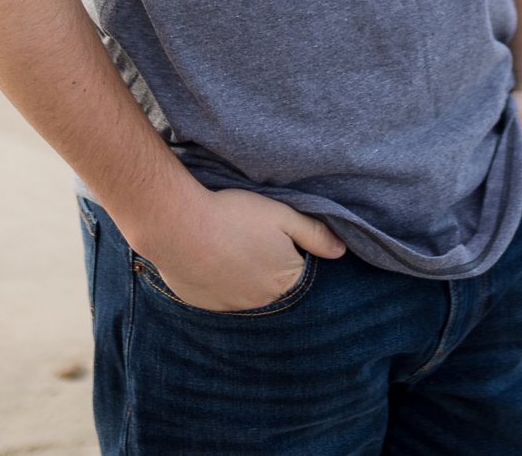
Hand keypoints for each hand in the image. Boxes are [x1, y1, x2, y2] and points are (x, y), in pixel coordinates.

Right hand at [128, 186, 345, 311]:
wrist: (180, 225)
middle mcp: (262, 302)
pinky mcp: (205, 305)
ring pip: (246, 293)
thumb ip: (314, 234)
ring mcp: (231, 307)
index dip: (289, 252)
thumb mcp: (282, 214)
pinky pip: (220, 297)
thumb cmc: (234, 215)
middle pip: (273, 286)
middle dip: (267, 266)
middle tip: (249, 239)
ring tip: (229, 248)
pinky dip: (219, 282)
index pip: (299, 273)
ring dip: (243, 277)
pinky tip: (211, 260)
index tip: (274, 236)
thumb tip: (341, 251)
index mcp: (285, 280)